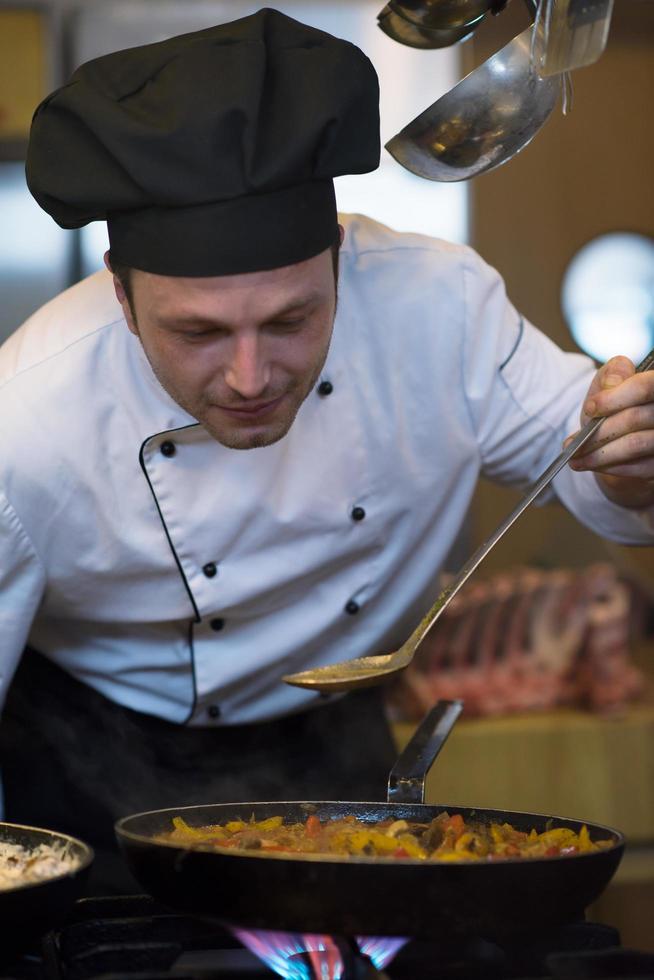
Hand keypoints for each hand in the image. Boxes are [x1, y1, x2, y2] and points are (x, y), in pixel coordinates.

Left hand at [566, 355, 653, 507]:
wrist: (624, 435)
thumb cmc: (617, 404)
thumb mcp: (611, 381)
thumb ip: (613, 373)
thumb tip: (611, 383)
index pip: (645, 386)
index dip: (614, 398)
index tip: (589, 409)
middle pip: (635, 418)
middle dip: (599, 431)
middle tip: (572, 443)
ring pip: (635, 444)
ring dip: (599, 453)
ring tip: (576, 458)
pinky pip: (639, 467)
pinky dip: (610, 466)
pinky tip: (593, 464)